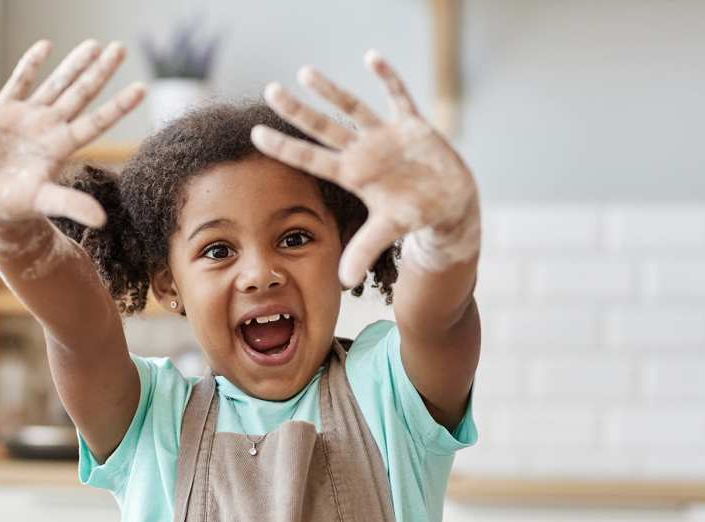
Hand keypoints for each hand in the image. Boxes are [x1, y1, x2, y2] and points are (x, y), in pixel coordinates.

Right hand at [0, 39, 144, 232]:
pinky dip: (31, 64)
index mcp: (63, 146)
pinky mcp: (3, 110)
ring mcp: (29, 116)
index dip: (119, 105)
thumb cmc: (19, 204)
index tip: (143, 88)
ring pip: (57, 83)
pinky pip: (19, 81)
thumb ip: (72, 205)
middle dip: (101, 71)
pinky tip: (45, 46)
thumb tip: (101, 221)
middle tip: (121, 49)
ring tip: (94, 44)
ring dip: (74, 64)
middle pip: (82, 93)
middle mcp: (51, 126)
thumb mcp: (46, 202)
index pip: (98, 121)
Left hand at [250, 50, 478, 288]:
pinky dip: (387, 77)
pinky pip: (398, 96)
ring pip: (352, 108)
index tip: (255, 134)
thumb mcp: (389, 231)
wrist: (449, 207)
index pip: (310, 158)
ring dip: (331, 91)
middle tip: (269, 89)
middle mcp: (363, 153)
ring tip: (305, 72)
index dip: (284, 146)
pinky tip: (371, 58)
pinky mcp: (411, 126)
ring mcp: (385, 137)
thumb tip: (344, 280)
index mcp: (353, 175)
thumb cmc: (416, 218)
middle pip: (323, 128)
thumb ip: (364, 249)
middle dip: (297, 110)